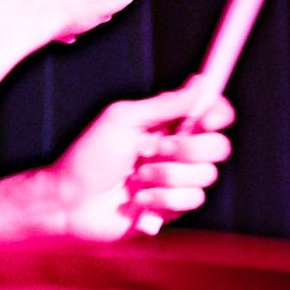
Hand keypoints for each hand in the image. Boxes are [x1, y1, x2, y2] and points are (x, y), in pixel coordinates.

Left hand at [48, 77, 233, 239]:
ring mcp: (176, 180)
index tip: (207, 120)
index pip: (209, 113)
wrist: (71, 203)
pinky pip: (192, 200)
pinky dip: (163, 199)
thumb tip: (200, 82)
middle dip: (189, 150)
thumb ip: (166, 104)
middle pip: (218, 146)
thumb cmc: (88, 157)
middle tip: (154, 150)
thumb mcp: (123, 120)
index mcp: (165, 124)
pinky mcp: (173, 207)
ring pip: (206, 175)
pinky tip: (138, 201)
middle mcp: (176, 151)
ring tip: (137, 178)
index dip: (217, 114)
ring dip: (167, 175)